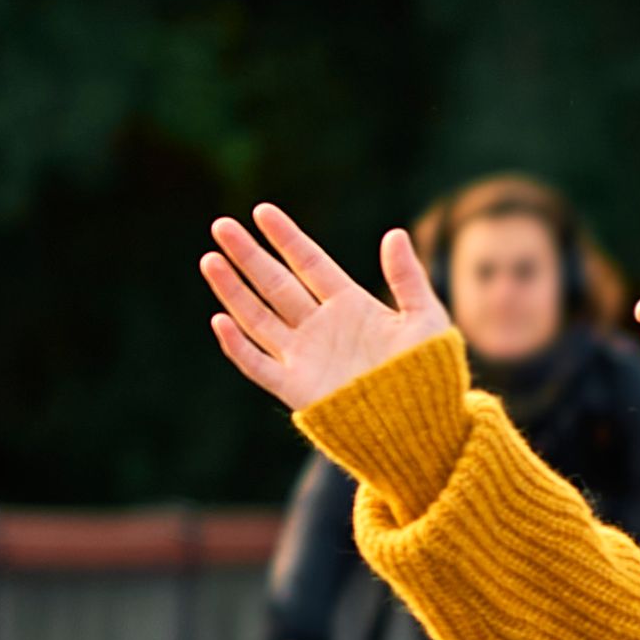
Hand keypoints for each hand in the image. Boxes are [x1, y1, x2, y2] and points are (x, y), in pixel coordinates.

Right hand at [199, 202, 444, 412]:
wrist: (422, 427)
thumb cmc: (429, 374)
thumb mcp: (425, 319)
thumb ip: (407, 278)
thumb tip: (394, 234)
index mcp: (350, 304)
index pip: (309, 263)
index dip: (286, 237)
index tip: (261, 211)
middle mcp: (321, 326)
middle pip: (275, 283)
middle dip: (248, 255)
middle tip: (221, 226)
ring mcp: (305, 356)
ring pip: (258, 317)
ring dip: (233, 291)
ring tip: (210, 260)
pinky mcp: (296, 389)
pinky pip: (258, 364)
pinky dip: (238, 345)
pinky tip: (220, 319)